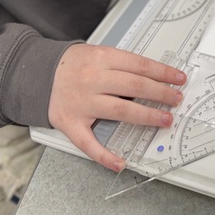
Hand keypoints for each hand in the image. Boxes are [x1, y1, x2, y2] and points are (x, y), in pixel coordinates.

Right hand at [47, 43, 186, 171]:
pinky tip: (120, 162)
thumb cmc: (72, 65)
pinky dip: (105, 155)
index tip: (178, 79)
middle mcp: (93, 79)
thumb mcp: (97, 52)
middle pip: (134, 86)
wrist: (36, 73)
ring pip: (120, 110)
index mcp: (101, 58)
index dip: (162, 72)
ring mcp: (82, 102)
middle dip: (160, 93)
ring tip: (164, 119)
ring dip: (146, 116)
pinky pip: (89, 143)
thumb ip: (122, 64)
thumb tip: (154, 76)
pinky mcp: (71, 123)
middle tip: (176, 99)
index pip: (139, 65)